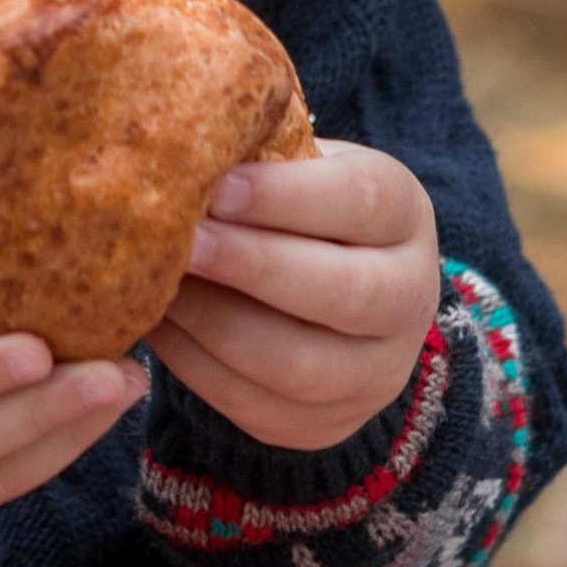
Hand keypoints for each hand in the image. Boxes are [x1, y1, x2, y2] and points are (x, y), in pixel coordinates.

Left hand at [149, 139, 439, 451]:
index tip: (217, 184)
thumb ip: (256, 158)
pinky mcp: (322, 425)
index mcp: (404, 215)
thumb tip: (174, 142)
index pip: (361, 201)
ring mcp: (374, 373)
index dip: (287, 196)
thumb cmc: (292, 210)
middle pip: (345, 292)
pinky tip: (156, 324)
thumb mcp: (296, 169)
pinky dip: (196, 365)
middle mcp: (409, 299)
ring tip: (157, 285)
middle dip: (254, 266)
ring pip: (298, 365)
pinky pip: (255, 404)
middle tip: (181, 241)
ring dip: (216, 323)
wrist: (329, 296)